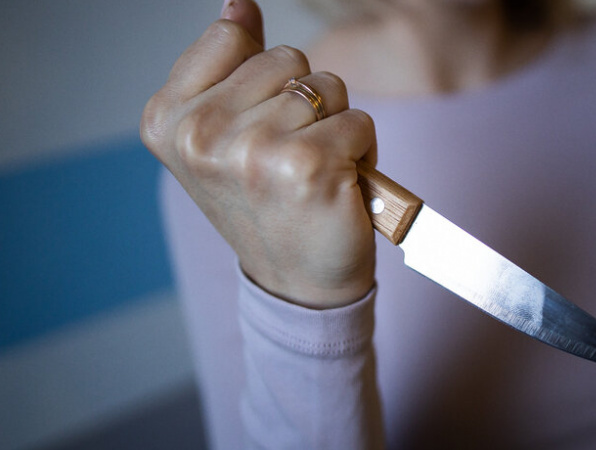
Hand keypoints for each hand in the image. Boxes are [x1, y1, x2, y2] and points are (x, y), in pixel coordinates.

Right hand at [141, 0, 376, 308]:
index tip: (256, 126)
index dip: (263, 79)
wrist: (297, 283)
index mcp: (168, 119)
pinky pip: (359, 120)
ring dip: (334, 126)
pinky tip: (339, 186)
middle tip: (290, 157)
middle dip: (302, 103)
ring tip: (314, 171)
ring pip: (326, 86)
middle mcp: (201, 133)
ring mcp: (252, 149)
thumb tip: (237, 5)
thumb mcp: (226, 135)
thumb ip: (229, 66)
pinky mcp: (308, 165)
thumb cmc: (266, 207)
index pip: (233, 36)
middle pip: (286, 59)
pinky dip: (362, 151)